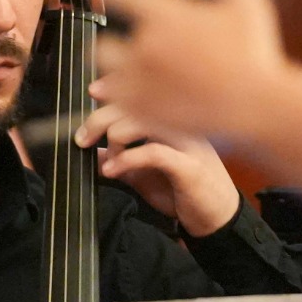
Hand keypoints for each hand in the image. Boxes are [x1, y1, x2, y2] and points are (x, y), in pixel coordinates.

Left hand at [74, 102, 243, 236]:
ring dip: (114, 139)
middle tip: (83, 139)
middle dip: (101, 118)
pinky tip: (112, 171)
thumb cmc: (183, 191)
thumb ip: (120, 157)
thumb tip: (90, 151)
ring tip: (108, 161)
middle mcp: (183, 122)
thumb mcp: (143, 173)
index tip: (94, 92)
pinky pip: (151, 152)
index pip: (144, 87)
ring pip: (142, 120)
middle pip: (136, 101)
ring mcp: (187, 141)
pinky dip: (125, 160)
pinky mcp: (189, 165)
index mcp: (174, 118)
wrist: (217, 218)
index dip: (117, 84)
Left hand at [95, 0, 295, 143]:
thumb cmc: (255, 53)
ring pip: (107, 73)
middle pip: (105, 40)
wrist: (259, 107)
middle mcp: (146, 45)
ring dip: (115, 70)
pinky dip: (120, 97)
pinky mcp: (143, 110)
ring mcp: (141, 80)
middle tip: (129, 48)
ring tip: (133, 74)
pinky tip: (137, 97)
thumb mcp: (246, 0)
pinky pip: (116, 101)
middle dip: (114, 42)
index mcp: (166, 14)